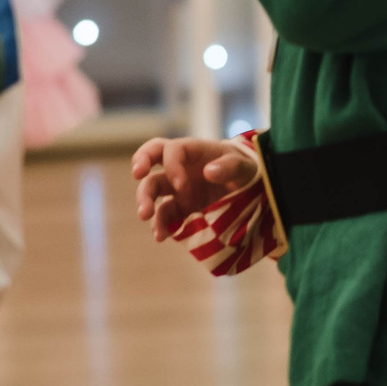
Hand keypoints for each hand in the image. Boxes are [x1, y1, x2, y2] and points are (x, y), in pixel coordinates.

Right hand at [130, 136, 258, 241]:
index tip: (181, 184)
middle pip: (150, 161)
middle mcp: (180, 168)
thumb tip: (208, 171)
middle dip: (141, 167)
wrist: (248, 188)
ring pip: (152, 190)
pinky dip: (160, 225)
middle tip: (138, 176)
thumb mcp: (245, 166)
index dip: (171, 165)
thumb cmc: (244, 169)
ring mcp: (177, 189)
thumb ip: (231, 166)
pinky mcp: (180, 209)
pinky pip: (164, 216)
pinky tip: (161, 235)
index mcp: (193, 151)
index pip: (171, 149)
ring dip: (145, 201)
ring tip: (145, 216)